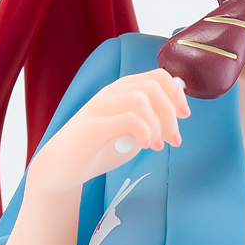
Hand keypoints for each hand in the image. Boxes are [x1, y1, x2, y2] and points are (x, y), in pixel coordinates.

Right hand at [25, 70, 189, 206]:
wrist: (60, 168)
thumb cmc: (98, 149)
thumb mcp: (132, 132)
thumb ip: (151, 118)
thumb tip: (177, 106)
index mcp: (122, 90)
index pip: (158, 76)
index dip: (177, 93)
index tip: (185, 116)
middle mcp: (111, 93)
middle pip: (154, 85)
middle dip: (171, 113)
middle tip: (175, 139)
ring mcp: (99, 107)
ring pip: (141, 99)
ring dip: (158, 124)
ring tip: (159, 146)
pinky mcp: (91, 126)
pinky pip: (127, 118)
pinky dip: (144, 132)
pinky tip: (146, 146)